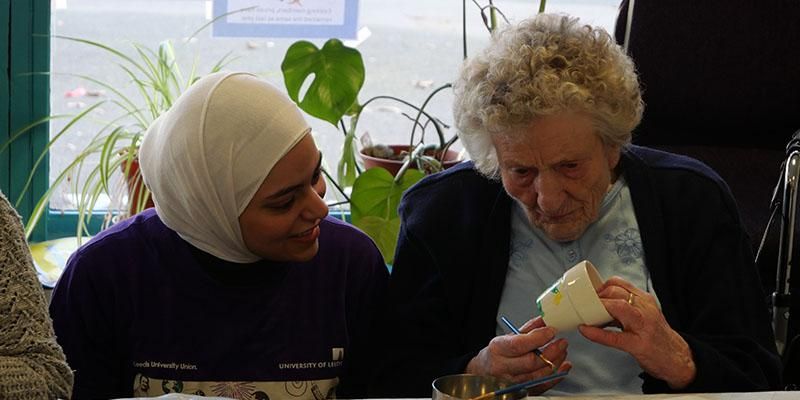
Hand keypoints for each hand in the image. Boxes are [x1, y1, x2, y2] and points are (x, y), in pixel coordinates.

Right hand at [466, 317, 570, 394]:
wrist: (485, 373)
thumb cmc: (497, 354)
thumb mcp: (507, 337)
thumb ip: (528, 329)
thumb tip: (545, 319)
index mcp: (498, 350)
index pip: (519, 345)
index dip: (538, 338)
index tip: (551, 330)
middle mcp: (504, 368)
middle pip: (531, 362)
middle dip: (551, 351)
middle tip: (562, 342)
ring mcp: (513, 382)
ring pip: (540, 375)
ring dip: (556, 361)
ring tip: (562, 350)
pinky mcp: (523, 391)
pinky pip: (544, 385)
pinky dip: (558, 375)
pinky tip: (564, 365)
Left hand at [578, 276, 695, 388]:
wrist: (678, 359)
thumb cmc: (657, 337)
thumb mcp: (644, 315)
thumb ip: (624, 308)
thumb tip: (597, 306)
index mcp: (645, 300)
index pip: (620, 283)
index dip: (601, 286)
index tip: (590, 293)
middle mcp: (646, 309)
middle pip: (617, 292)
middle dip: (598, 296)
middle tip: (585, 305)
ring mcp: (643, 326)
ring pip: (618, 307)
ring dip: (598, 308)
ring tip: (584, 313)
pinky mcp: (639, 345)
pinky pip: (614, 336)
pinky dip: (597, 333)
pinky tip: (586, 331)